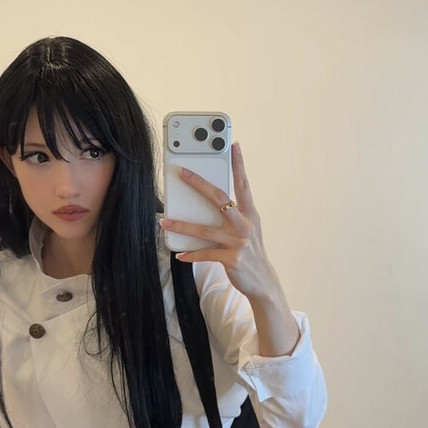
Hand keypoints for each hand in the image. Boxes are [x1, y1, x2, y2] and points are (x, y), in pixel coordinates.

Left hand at [161, 142, 278, 300]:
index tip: (233, 145)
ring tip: (165, 222)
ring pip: (205, 229)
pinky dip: (191, 254)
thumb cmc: (251, 252)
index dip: (239, 164)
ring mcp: (239, 242)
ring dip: (182, 225)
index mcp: (250, 214)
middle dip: (199, 184)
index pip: (243, 184)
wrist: (263, 281)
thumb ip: (233, 216)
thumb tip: (209, 202)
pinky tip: (180, 254)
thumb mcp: (247, 230)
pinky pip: (206, 253)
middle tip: (181, 172)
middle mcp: (245, 225)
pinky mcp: (231, 259)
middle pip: (220, 199)